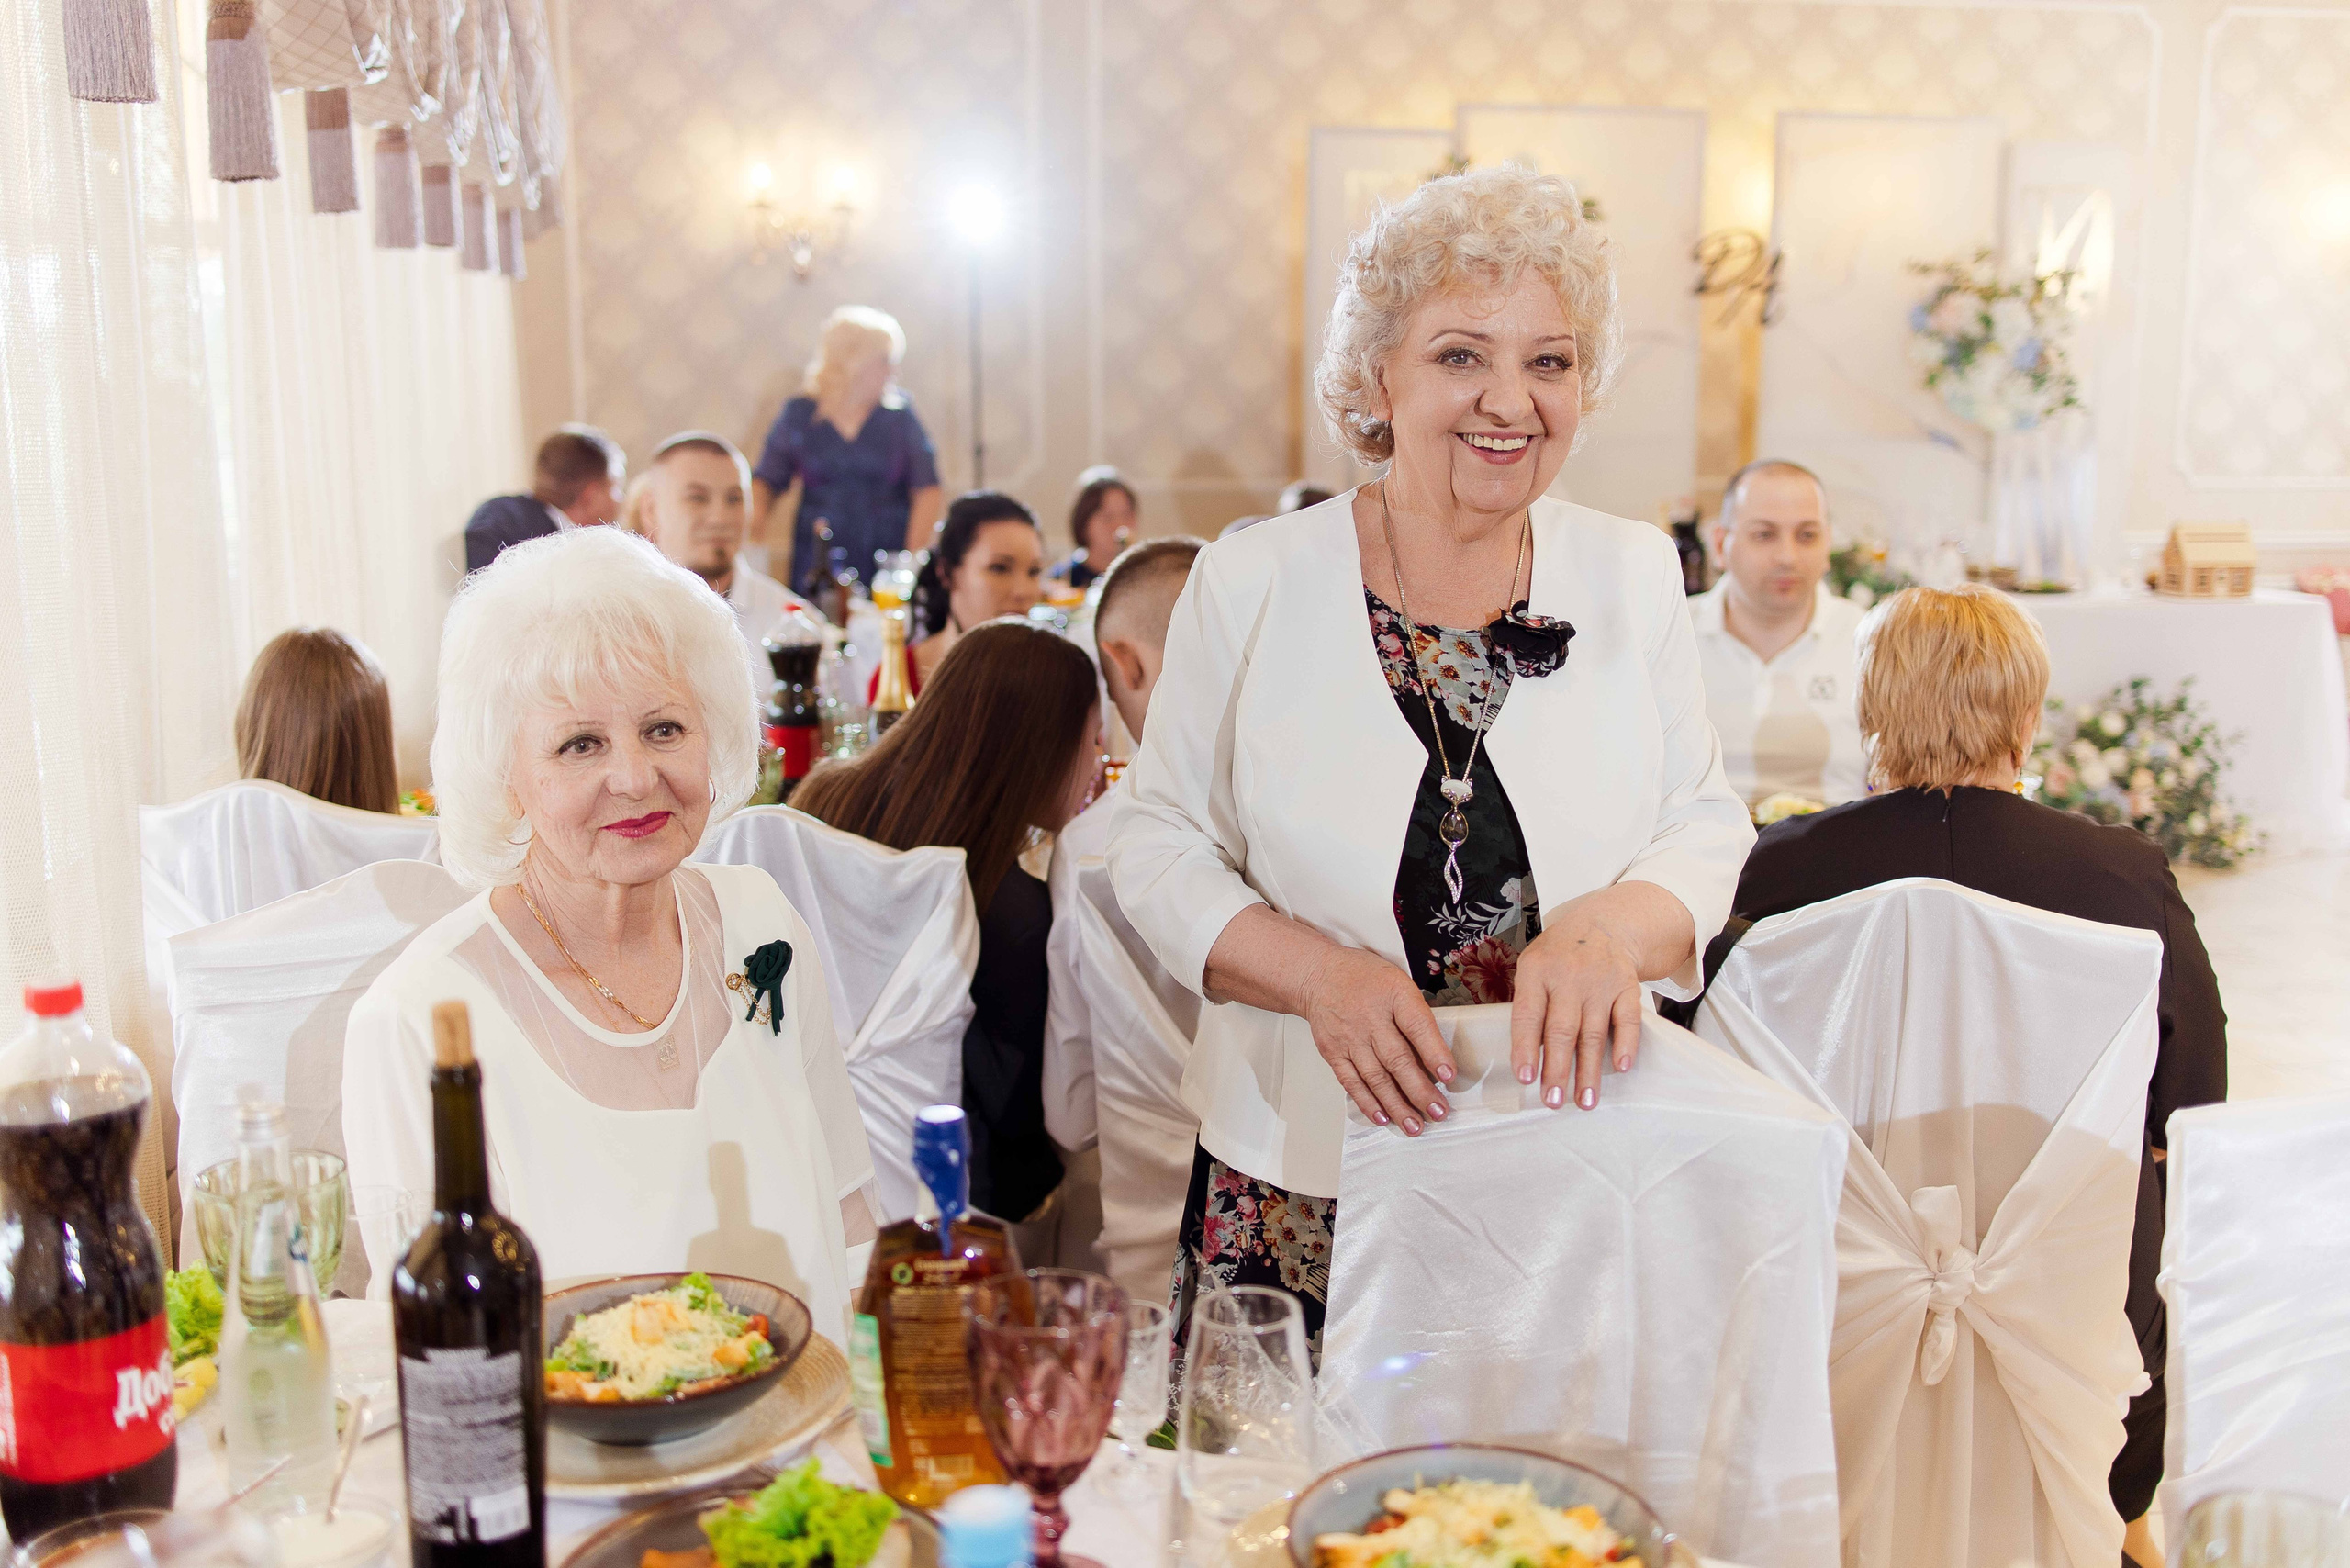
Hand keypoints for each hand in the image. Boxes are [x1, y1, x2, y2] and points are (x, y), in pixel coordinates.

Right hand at [1302, 945, 1455, 1134]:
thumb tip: (1439, 1056)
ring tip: (1414, 1125)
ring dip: (1397, 1105)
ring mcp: (1349, 1037)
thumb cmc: (1365, 979)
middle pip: (1397, 1059)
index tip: (1449, 1077)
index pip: (1417, 1026)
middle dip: (1420, 1091)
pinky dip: (1367, 1102)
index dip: (1434, 1053)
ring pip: (1375, 1077)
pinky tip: (1383, 1116)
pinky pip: (1351, 1081)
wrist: (1319, 975)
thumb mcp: (1399, 983)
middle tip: (1438, 1112)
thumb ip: (1417, 1015)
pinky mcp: (1333, 1052)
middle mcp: (1370, 1018)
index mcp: (1394, 995)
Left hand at [1509, 905, 1644, 1110]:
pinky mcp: (1627, 986)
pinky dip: (1625, 1044)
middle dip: (1557, 1069)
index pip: (1528, 1015)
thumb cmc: (1559, 956)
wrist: (1602, 925)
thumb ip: (1528, 1004)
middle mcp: (1568, 976)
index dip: (1526, 1048)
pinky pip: (1627, 1019)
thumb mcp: (1533, 966)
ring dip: (1589, 1070)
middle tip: (1553, 1101)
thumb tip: (1525, 1058)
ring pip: (1593, 1032)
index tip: (1526, 1078)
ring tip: (1585, 1100)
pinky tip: (1620, 1067)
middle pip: (1561, 1030)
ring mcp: (1600, 981)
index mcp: (1536, 971)